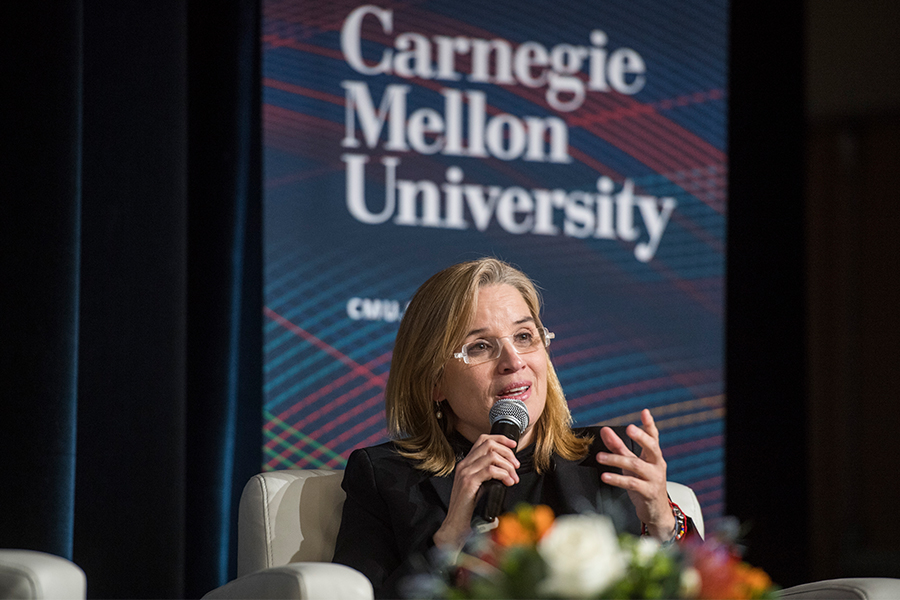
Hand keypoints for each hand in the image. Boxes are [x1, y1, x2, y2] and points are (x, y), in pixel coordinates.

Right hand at [432, 434, 519, 550]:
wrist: (456, 525)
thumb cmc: (469, 510)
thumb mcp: (479, 487)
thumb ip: (488, 476)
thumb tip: (509, 470)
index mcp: (466, 464)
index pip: (483, 440)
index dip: (500, 439)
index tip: (513, 445)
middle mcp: (464, 465)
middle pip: (489, 445)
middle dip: (507, 453)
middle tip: (516, 466)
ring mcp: (465, 473)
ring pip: (492, 456)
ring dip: (508, 465)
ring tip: (513, 478)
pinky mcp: (468, 483)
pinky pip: (490, 470)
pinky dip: (503, 474)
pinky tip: (508, 482)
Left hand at [595, 409, 676, 540]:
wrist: (656, 512)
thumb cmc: (643, 484)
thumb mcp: (630, 464)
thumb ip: (618, 447)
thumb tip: (605, 430)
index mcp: (654, 456)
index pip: (654, 437)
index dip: (649, 425)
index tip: (645, 412)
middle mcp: (657, 465)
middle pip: (652, 447)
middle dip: (640, 437)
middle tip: (628, 429)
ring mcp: (654, 479)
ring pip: (636, 465)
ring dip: (616, 459)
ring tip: (600, 457)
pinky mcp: (648, 492)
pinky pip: (632, 483)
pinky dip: (617, 479)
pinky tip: (605, 476)